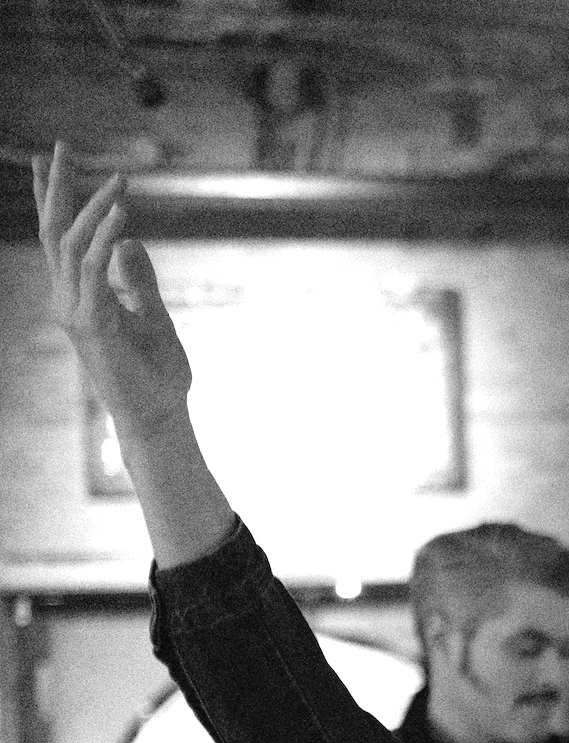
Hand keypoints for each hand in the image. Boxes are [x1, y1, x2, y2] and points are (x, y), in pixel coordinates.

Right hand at [33, 143, 193, 442]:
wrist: (159, 415)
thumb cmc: (156, 372)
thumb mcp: (152, 313)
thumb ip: (137, 278)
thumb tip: (130, 242)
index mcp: (78, 294)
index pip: (60, 236)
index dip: (55, 197)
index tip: (53, 160)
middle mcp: (67, 297)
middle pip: (54, 230)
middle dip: (57, 186)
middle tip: (61, 144)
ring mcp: (74, 310)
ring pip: (71, 244)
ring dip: (95, 207)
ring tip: (120, 179)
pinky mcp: (92, 323)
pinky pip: (94, 269)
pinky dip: (106, 237)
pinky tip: (124, 214)